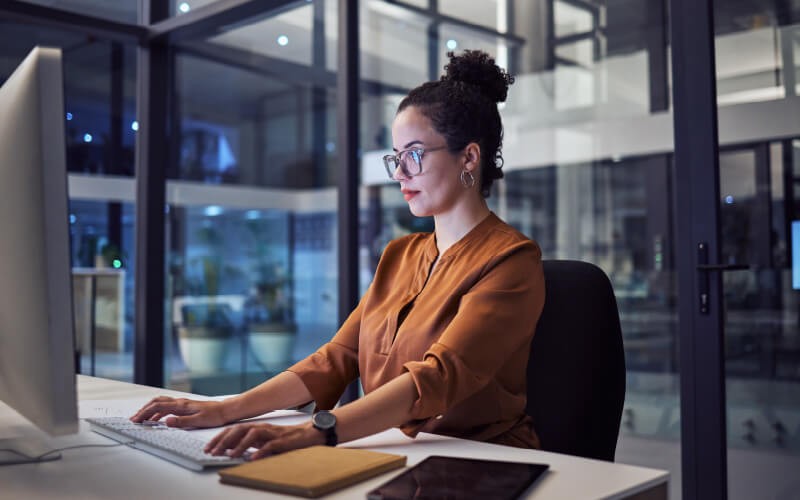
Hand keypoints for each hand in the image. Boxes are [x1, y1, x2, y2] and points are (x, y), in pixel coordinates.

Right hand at [130, 396, 227, 427]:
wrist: (225, 410)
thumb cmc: (214, 416)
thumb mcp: (198, 421)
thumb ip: (182, 421)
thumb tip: (166, 421)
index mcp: (181, 405)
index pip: (157, 407)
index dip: (144, 413)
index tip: (136, 420)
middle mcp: (180, 402)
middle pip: (156, 403)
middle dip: (143, 410)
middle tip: (134, 419)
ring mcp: (182, 404)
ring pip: (160, 404)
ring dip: (149, 410)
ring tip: (141, 419)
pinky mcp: (185, 407)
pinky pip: (167, 407)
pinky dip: (158, 412)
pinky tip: (156, 419)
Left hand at [205, 422, 324, 459]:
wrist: (307, 435)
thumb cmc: (284, 439)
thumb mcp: (263, 441)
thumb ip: (249, 443)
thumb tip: (231, 450)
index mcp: (255, 428)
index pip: (234, 430)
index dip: (220, 438)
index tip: (208, 448)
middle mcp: (262, 428)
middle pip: (239, 429)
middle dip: (224, 440)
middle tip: (213, 452)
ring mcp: (272, 433)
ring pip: (253, 435)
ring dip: (240, 445)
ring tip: (231, 455)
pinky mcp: (282, 441)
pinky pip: (270, 445)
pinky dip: (261, 451)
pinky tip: (253, 458)